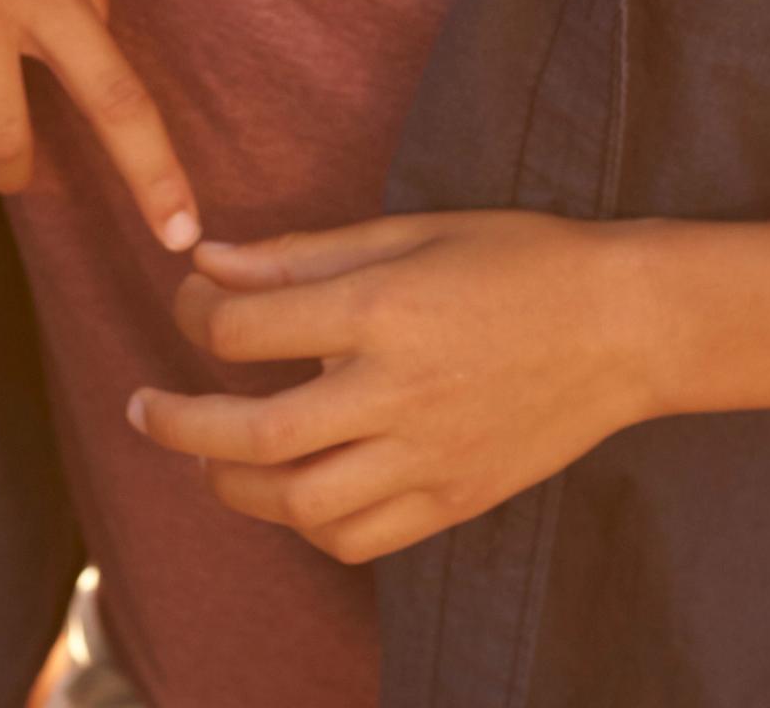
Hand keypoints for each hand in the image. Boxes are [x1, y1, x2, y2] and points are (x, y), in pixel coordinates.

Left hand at [129, 212, 660, 563]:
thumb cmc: (521, 259)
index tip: (191, 303)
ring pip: (300, 503)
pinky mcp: (454, 499)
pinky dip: (308, 525)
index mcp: (384, 309)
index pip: (247, 329)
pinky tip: (293, 492)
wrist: (626, 326)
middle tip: (143, 409)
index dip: (195, 314)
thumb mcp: (412, 231)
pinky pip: (359, 539)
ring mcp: (428, 456)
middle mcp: (398, 391)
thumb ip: (304, 254)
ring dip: (233, 484)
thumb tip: (209, 260)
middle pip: (255, 432)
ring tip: (210, 457)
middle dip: (180, 423)